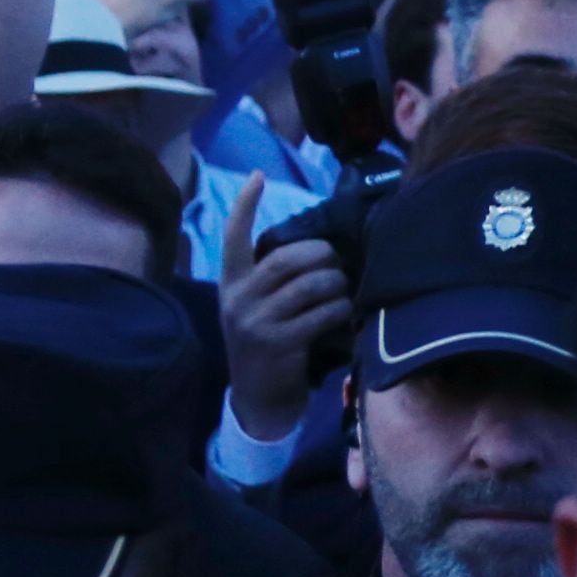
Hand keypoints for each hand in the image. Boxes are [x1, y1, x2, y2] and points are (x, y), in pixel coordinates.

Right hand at [217, 176, 349, 444]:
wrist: (257, 401)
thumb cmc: (266, 345)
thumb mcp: (256, 308)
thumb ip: (274, 280)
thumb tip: (320, 247)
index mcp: (231, 284)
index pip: (234, 237)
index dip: (244, 205)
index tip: (257, 176)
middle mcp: (239, 299)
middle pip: (288, 257)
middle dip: (322, 254)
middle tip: (336, 262)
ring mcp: (257, 322)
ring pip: (311, 284)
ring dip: (337, 284)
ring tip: (343, 291)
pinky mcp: (278, 344)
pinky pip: (322, 313)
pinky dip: (341, 309)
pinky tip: (345, 314)